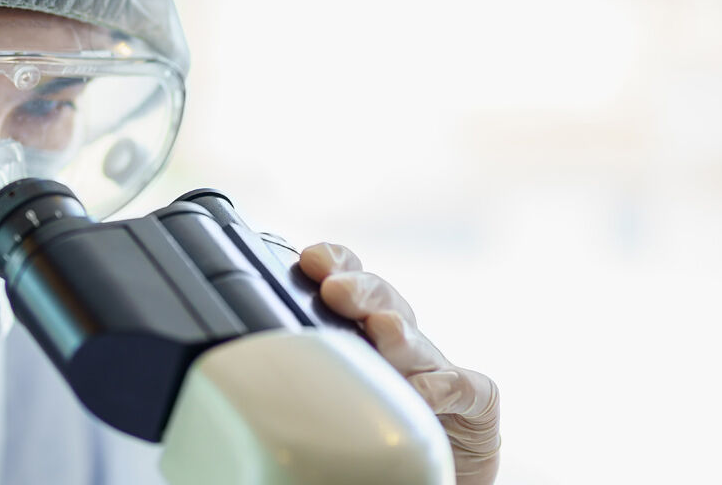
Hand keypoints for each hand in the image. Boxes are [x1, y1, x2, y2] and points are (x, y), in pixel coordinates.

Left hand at [298, 242, 500, 484]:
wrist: (435, 470)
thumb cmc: (372, 428)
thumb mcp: (331, 390)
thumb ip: (301, 366)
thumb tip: (245, 360)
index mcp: (361, 331)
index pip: (349, 281)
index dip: (334, 262)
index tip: (310, 258)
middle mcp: (399, 342)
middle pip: (382, 301)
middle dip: (360, 289)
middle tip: (335, 290)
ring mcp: (439, 368)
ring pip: (417, 343)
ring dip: (398, 334)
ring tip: (383, 329)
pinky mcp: (476, 402)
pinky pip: (465, 388)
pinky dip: (445, 388)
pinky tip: (424, 393)